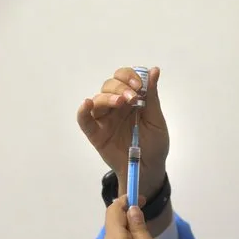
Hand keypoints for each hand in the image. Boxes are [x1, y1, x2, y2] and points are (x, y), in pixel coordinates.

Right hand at [77, 67, 168, 198]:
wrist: (149, 168)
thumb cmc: (154, 144)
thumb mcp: (156, 120)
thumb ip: (152, 97)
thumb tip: (154, 70)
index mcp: (131, 99)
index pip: (124, 78)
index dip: (129, 76)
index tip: (139, 85)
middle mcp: (116, 106)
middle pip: (110, 85)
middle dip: (120, 87)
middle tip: (132, 97)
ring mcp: (104, 119)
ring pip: (98, 99)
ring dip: (108, 97)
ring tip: (120, 102)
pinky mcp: (95, 133)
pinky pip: (84, 120)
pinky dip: (82, 111)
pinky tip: (87, 104)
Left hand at [97, 195, 172, 238]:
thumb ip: (139, 229)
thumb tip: (132, 210)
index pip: (112, 211)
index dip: (125, 201)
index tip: (143, 200)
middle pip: (111, 224)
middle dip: (126, 215)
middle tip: (146, 215)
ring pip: (113, 238)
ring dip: (126, 230)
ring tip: (145, 233)